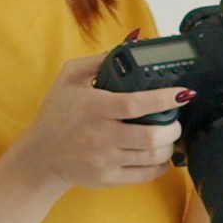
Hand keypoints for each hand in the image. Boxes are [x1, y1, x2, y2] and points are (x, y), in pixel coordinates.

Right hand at [5, 56, 189, 193]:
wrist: (40, 156)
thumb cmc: (57, 114)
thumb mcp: (69, 78)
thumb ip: (99, 60)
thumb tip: (131, 44)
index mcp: (95, 107)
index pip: (136, 104)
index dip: (164, 99)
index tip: (182, 93)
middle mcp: (102, 135)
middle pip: (151, 136)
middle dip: (173, 128)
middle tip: (176, 120)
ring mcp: (105, 160)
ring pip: (151, 157)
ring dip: (169, 146)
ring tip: (169, 137)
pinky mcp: (108, 178)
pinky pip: (144, 176)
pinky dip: (161, 167)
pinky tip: (162, 157)